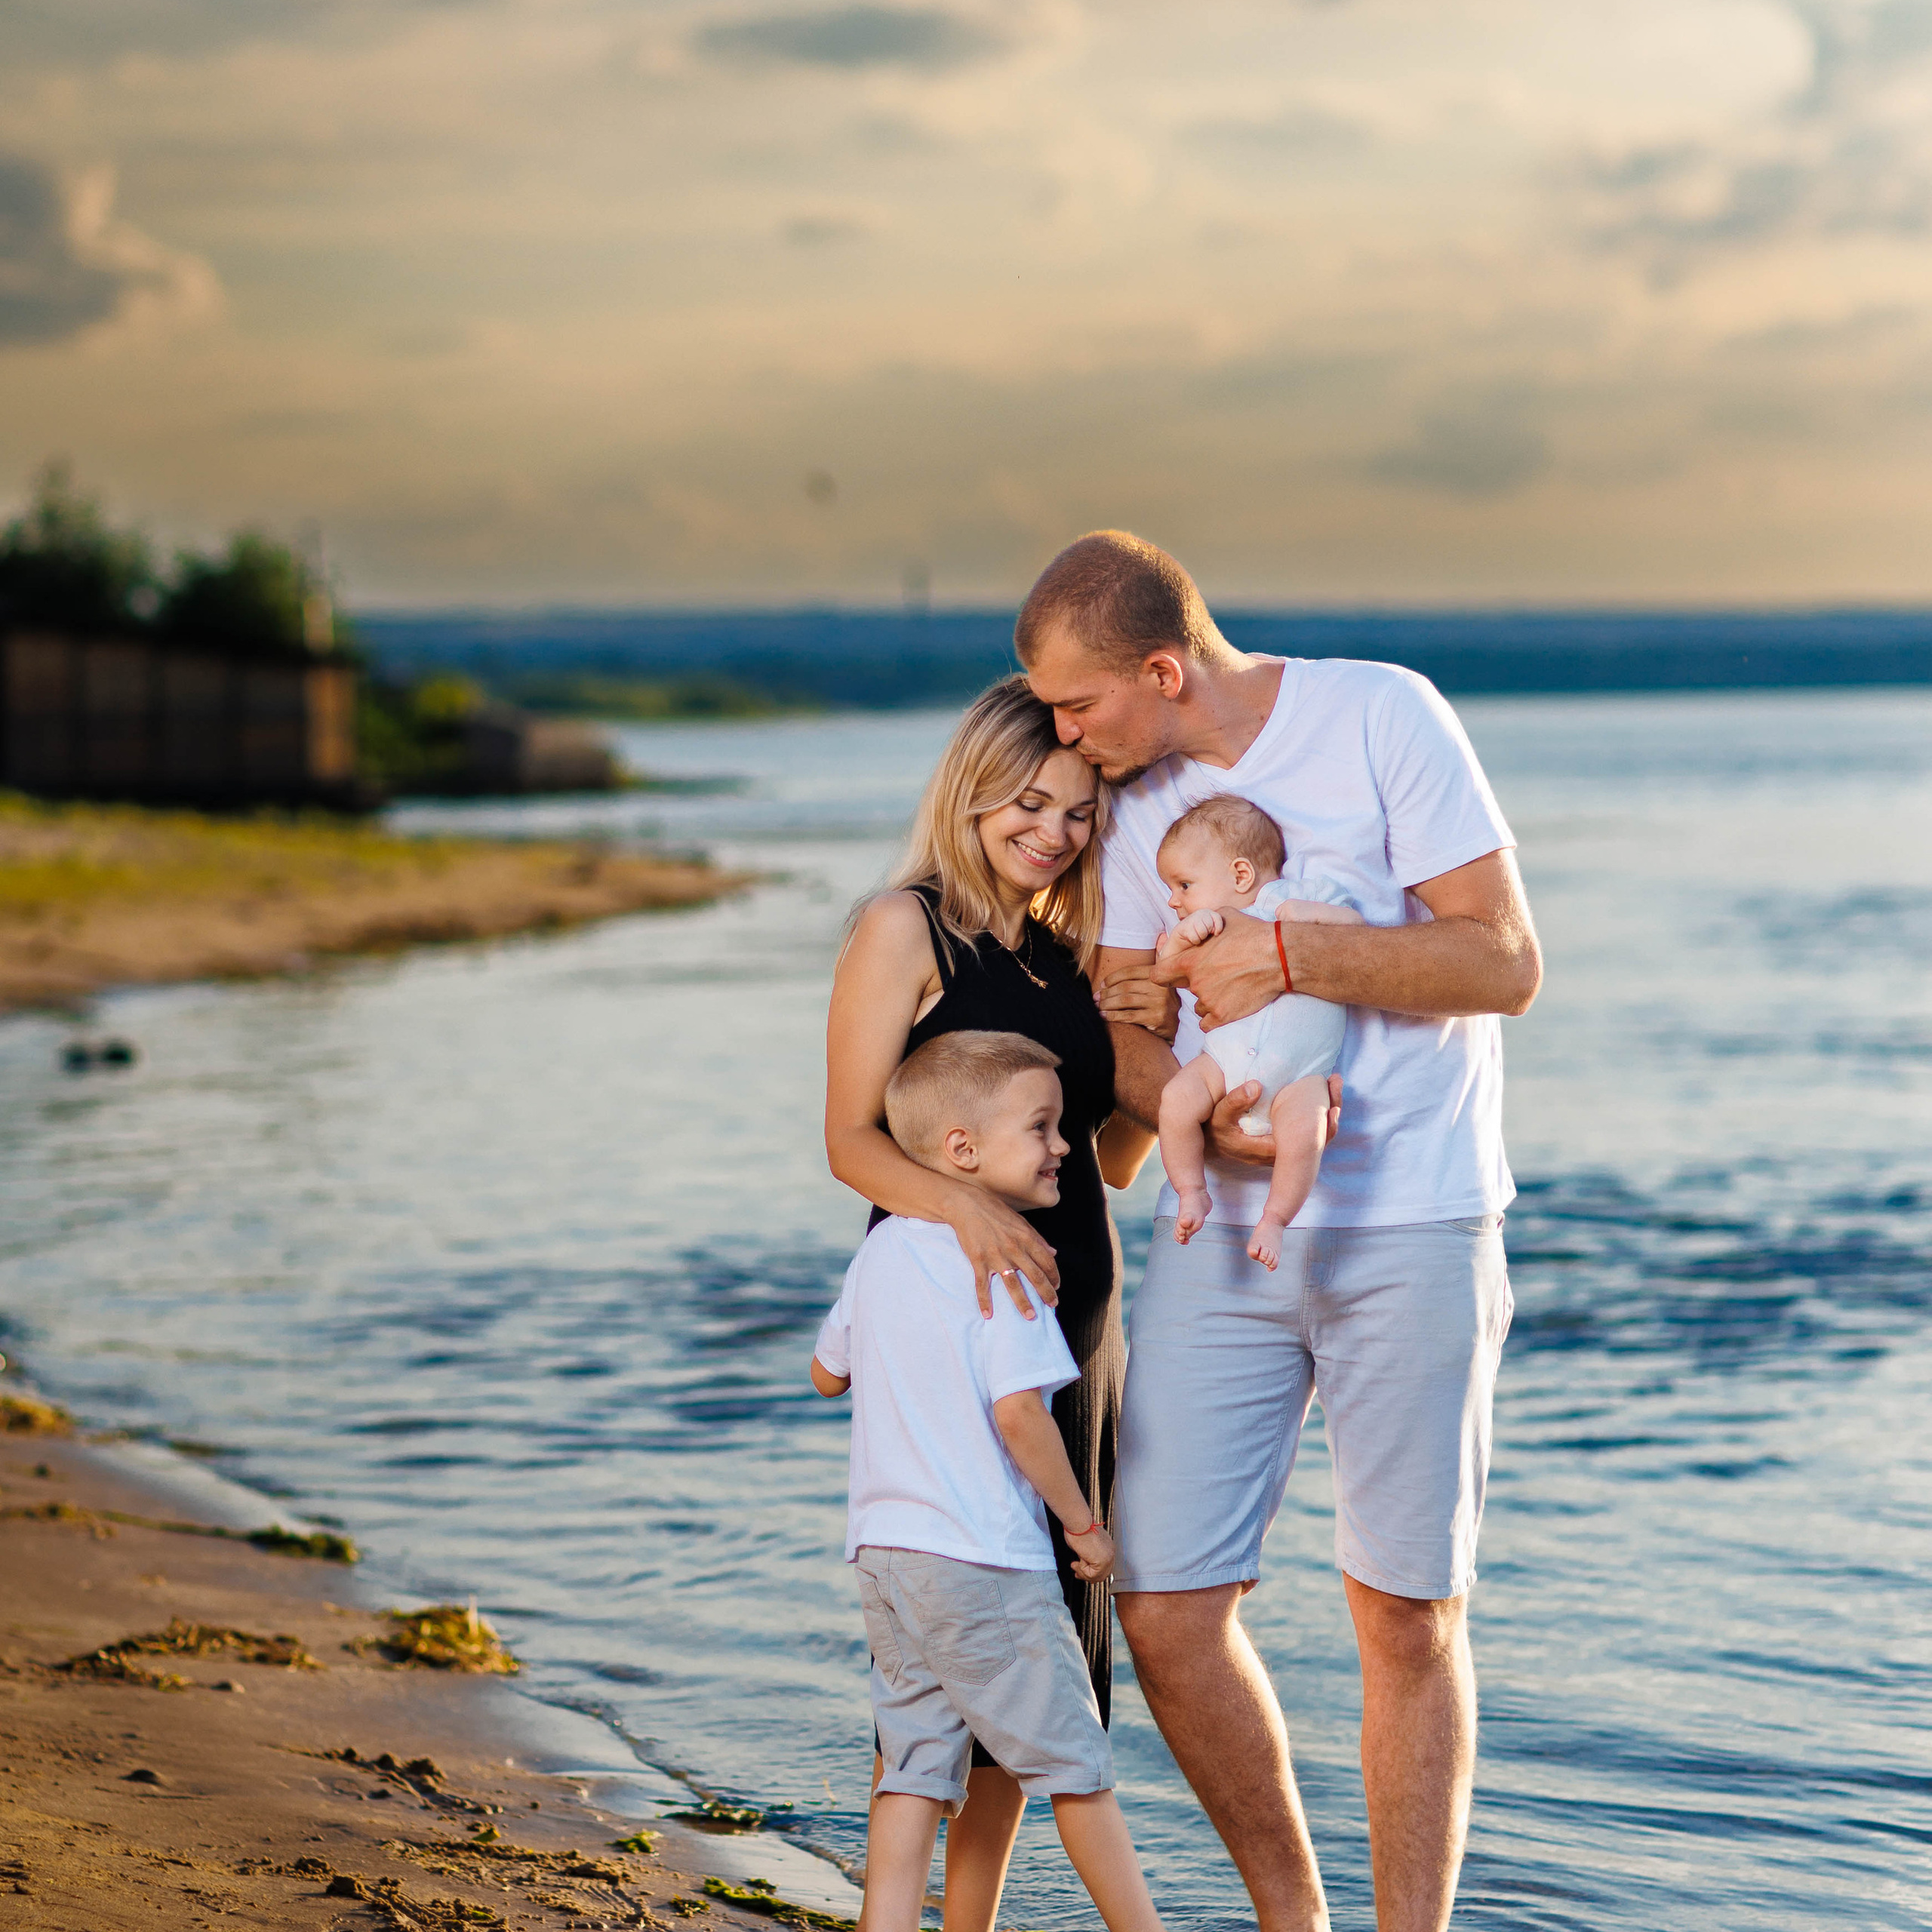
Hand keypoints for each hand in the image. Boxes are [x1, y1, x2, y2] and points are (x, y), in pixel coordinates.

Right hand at [945, 1184, 1058, 1316]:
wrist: (966, 1205)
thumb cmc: (994, 1211)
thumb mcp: (1020, 1222)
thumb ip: (1037, 1238)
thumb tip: (1053, 1252)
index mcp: (1026, 1238)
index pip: (1047, 1261)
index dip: (1054, 1276)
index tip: (1056, 1287)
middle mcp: (1014, 1249)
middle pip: (1035, 1276)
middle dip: (1046, 1293)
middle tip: (1052, 1305)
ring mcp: (996, 1256)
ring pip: (1013, 1285)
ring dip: (1023, 1303)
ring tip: (1030, 1316)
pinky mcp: (979, 1261)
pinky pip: (983, 1285)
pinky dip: (985, 1301)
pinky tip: (988, 1314)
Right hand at [1066, 1521, 1115, 1582]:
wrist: (1078, 1522)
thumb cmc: (1078, 1528)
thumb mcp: (1085, 1544)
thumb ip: (1088, 1555)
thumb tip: (1084, 1563)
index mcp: (1108, 1547)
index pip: (1104, 1567)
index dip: (1092, 1573)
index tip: (1081, 1573)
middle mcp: (1110, 1552)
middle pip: (1103, 1574)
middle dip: (1088, 1576)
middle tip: (1077, 1574)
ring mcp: (1108, 1558)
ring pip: (1097, 1576)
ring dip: (1083, 1573)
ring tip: (1075, 1565)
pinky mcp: (1102, 1562)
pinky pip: (1091, 1575)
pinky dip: (1082, 1571)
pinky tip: (1076, 1562)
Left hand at [1093, 962, 1180, 1041]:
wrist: (1175, 1026)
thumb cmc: (1157, 1003)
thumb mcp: (1152, 987)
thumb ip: (1136, 980)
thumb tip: (1103, 985)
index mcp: (1158, 974)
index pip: (1130, 971)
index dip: (1112, 978)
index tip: (1102, 985)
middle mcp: (1160, 987)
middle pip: (1125, 987)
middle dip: (1106, 993)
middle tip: (1095, 998)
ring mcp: (1159, 1003)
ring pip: (1125, 1001)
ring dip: (1107, 1004)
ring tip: (1097, 1006)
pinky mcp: (1156, 1018)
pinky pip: (1128, 1016)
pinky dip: (1112, 1015)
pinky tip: (1103, 1016)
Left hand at [1152, 912, 1279, 1030]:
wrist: (1278, 957)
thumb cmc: (1253, 934)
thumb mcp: (1225, 917)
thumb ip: (1207, 923)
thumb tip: (1204, 924)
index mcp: (1190, 961)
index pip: (1159, 975)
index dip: (1164, 975)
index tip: (1172, 975)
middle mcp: (1196, 983)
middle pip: (1185, 989)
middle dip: (1197, 983)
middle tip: (1216, 976)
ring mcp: (1209, 1001)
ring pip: (1199, 1006)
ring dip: (1208, 1000)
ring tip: (1228, 989)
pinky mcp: (1224, 1015)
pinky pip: (1208, 1024)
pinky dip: (1214, 1018)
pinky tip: (1225, 1007)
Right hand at [1205, 1073, 1342, 1165]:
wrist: (1211, 1138)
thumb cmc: (1216, 1127)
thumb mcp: (1220, 1115)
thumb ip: (1236, 1102)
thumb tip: (1256, 1086)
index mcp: (1266, 1150)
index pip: (1303, 1146)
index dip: (1321, 1128)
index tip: (1331, 1106)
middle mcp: (1280, 1153)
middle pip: (1314, 1141)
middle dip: (1330, 1116)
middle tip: (1336, 1084)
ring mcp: (1283, 1148)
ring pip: (1314, 1137)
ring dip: (1328, 1111)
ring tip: (1335, 1082)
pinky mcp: (1284, 1141)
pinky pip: (1308, 1132)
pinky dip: (1320, 1113)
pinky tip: (1326, 1090)